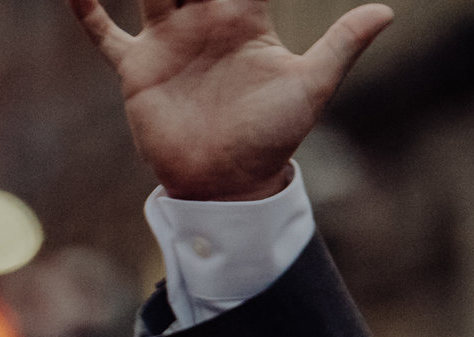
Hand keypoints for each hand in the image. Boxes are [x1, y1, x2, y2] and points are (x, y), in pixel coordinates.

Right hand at [65, 0, 392, 200]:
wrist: (226, 183)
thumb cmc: (272, 137)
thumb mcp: (310, 87)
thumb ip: (340, 45)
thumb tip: (386, 13)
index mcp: (242, 17)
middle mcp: (202, 21)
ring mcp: (167, 42)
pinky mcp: (137, 71)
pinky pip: (106, 35)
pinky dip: (87, 12)